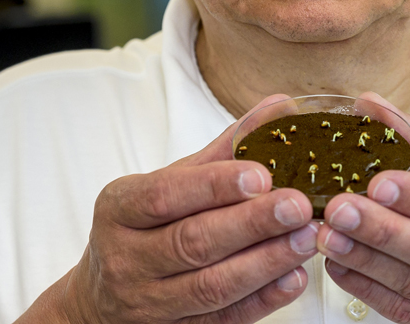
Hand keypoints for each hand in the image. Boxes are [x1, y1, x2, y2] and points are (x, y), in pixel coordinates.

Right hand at [19, 94, 318, 323]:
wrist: (102, 297)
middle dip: (251, 224)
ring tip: (306, 238)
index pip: (164, 195)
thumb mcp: (172, 181)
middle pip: (192, 242)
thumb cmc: (147, 225)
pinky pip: (223, 319)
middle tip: (298, 205)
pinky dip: (262, 299)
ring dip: (265, 262)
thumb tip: (280, 107)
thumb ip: (226, 147)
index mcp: (120, 208)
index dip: (213, 186)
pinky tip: (293, 277)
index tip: (260, 174)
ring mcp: (148, 302)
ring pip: (211, 286)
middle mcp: (127, 258)